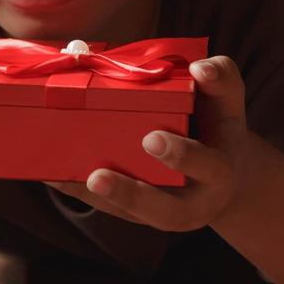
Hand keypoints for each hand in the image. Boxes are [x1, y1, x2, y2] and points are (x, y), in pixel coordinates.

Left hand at [46, 55, 249, 231]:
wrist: (222, 175)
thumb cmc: (218, 127)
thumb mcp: (229, 101)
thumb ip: (221, 79)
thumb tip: (199, 68)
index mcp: (220, 172)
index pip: (207, 165)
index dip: (181, 155)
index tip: (150, 140)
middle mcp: (194, 203)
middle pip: (164, 210)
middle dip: (132, 194)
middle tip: (99, 176)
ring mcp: (162, 213)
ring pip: (129, 216)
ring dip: (95, 198)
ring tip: (65, 178)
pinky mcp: (137, 215)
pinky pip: (107, 209)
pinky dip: (80, 191)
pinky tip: (54, 173)